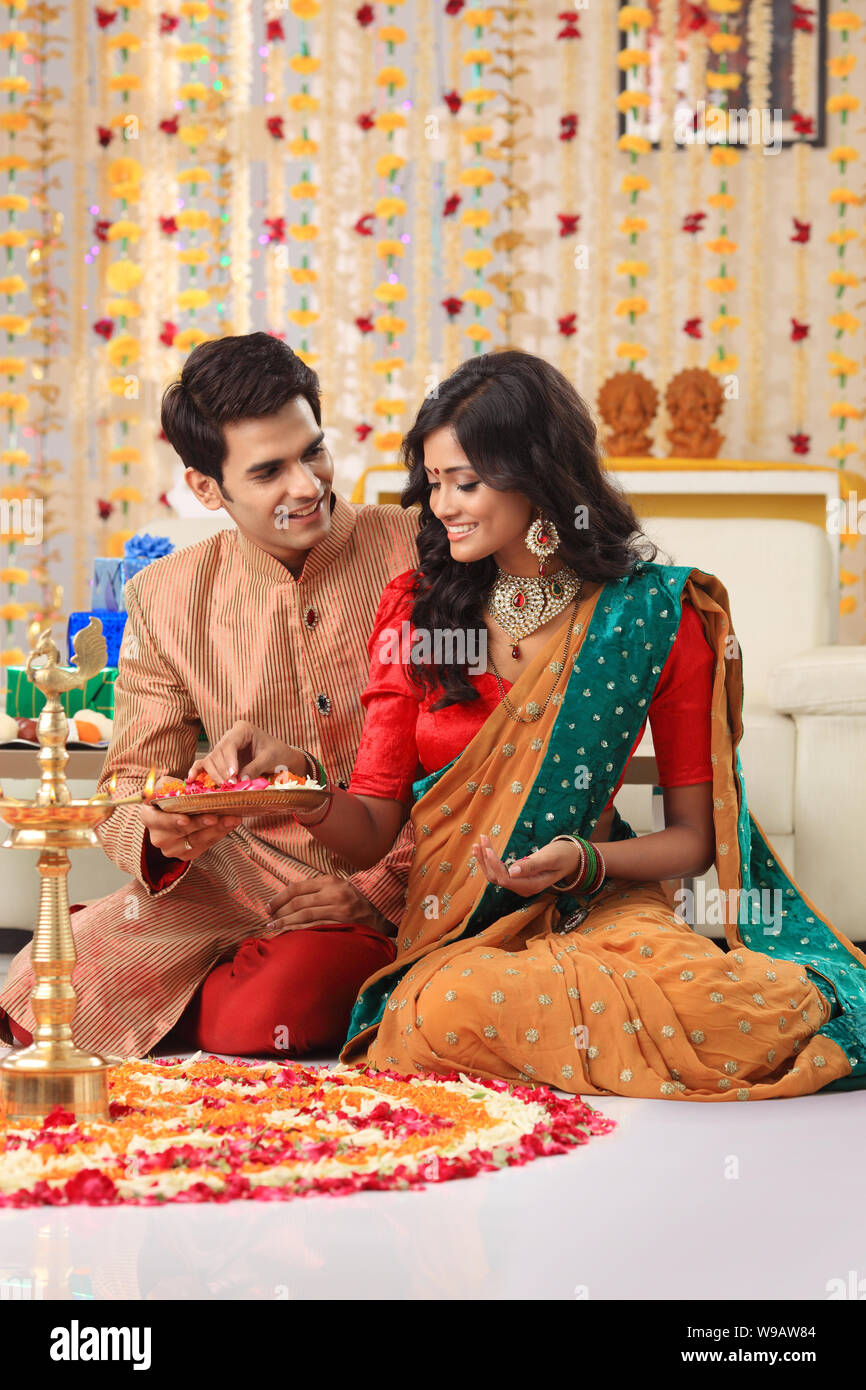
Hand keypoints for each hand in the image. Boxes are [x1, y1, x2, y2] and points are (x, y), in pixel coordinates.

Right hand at [139, 775, 242, 862]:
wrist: (174, 813)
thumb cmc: (169, 797)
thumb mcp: (165, 786)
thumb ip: (168, 784)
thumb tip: (180, 786)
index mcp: (149, 818)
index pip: (158, 821)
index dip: (171, 821)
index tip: (185, 819)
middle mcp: (158, 837)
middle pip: (182, 831)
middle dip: (201, 823)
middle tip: (217, 816)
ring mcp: (173, 849)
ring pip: (197, 840)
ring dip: (216, 829)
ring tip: (232, 819)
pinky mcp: (187, 854)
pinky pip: (205, 845)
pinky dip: (219, 834)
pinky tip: (230, 824)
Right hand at [187, 720, 305, 784]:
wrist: (281, 758)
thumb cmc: (277, 754)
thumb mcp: (269, 759)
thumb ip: (254, 768)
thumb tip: (241, 781)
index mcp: (242, 729)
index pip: (230, 744)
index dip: (229, 760)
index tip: (233, 775)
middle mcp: (230, 735)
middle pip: (218, 752)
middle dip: (222, 770)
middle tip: (229, 785)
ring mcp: (223, 746)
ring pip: (211, 759)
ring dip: (215, 774)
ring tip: (223, 786)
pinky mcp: (220, 759)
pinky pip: (206, 763)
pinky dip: (198, 770)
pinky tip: (191, 778)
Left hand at [265, 875, 394, 935]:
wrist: (381, 908)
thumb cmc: (354, 898)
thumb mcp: (337, 886)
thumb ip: (316, 889)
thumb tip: (288, 896)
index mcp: (329, 881)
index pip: (297, 888)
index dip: (279, 898)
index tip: (268, 907)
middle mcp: (333, 893)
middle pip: (298, 903)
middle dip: (279, 912)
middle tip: (268, 921)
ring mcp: (339, 909)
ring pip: (305, 917)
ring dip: (286, 923)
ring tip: (273, 929)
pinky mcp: (343, 924)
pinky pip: (317, 928)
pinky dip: (300, 931)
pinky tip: (290, 935)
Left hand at [471, 832, 578, 898]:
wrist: (571, 859)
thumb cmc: (562, 856)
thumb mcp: (549, 859)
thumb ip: (532, 865)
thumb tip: (512, 871)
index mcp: (531, 886)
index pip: (505, 879)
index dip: (493, 864)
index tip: (486, 848)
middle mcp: (523, 888)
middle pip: (497, 878)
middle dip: (486, 860)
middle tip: (481, 840)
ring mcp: (520, 884)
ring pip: (496, 876)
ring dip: (485, 861)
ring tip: (477, 844)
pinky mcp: (518, 878)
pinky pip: (500, 873)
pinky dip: (490, 862)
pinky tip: (483, 851)